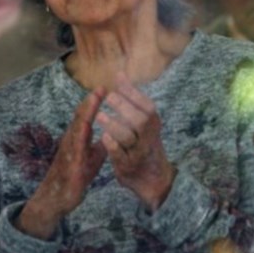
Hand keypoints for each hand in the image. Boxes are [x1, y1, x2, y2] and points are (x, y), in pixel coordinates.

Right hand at [17, 89, 107, 239]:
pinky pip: (76, 144)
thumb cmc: (74, 177)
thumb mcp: (91, 159)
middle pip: (81, 116)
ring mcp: (69, 149)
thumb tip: (111, 135)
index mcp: (77, 138)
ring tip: (94, 98)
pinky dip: (82, 132)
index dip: (94, 103)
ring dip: (86, 111)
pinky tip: (87, 125)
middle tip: (101, 87)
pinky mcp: (71, 161)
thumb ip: (100, 146)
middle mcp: (71, 139)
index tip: (105, 89)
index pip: (86, 117)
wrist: (58, 196)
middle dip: (90, 101)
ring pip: (77, 126)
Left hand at [96, 76, 174, 211]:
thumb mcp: (142, 120)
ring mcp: (139, 153)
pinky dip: (112, 145)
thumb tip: (120, 74)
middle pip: (140, 120)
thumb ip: (131, 99)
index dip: (134, 93)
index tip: (118, 81)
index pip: (147, 106)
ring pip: (128, 137)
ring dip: (114, 125)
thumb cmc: (142, 142)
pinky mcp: (128, 166)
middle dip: (124, 107)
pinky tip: (103, 137)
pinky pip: (120, 155)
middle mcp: (149, 137)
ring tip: (99, 116)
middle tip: (109, 97)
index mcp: (153, 124)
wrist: (152, 178)